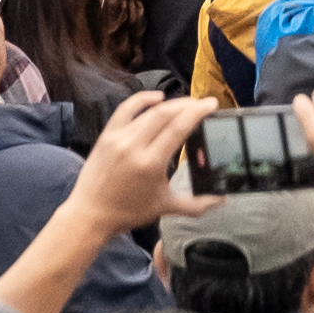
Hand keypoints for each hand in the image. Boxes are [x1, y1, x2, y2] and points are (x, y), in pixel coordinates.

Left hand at [75, 87, 209, 232]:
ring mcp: (118, 138)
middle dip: (187, 105)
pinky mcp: (107, 135)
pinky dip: (142, 99)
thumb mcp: (166, 208)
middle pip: (165, 114)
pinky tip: (157, 98)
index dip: (197, 112)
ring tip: (184, 104)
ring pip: (148, 111)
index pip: (178, 128)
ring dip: (170, 104)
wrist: (91, 214)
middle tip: (202, 104)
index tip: (211, 103)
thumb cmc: (129, 212)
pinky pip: (126, 109)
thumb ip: (197, 204)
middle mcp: (134, 146)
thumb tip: (222, 199)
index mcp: (151, 163)